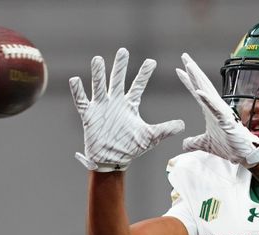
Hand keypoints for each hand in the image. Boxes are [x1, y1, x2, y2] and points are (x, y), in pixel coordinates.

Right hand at [70, 48, 184, 171]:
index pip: (137, 86)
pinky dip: (78, 92)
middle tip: (123, 51)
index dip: (144, 74)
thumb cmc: (130, 148)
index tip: (151, 61)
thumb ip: (165, 129)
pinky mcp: (89, 115)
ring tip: (97, 59)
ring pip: (99, 86)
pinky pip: (82, 101)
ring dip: (98, 74)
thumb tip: (183, 125)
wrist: (112, 159)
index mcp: (129, 105)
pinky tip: (75, 80)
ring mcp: (101, 107)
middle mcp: (115, 102)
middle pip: (117, 80)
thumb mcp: (150, 137)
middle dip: (120, 66)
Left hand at [176, 53, 258, 167]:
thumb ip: (194, 142)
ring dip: (198, 78)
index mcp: (209, 111)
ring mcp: (221, 112)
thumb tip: (184, 145)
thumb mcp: (205, 144)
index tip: (178, 69)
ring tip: (189, 66)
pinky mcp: (226, 120)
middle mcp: (215, 107)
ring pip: (208, 91)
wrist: (244, 155)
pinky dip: (206, 99)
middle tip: (184, 56)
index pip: (196, 92)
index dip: (188, 81)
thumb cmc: (229, 146)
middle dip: (193, 70)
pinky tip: (198, 91)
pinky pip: (214, 108)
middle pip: (202, 85)